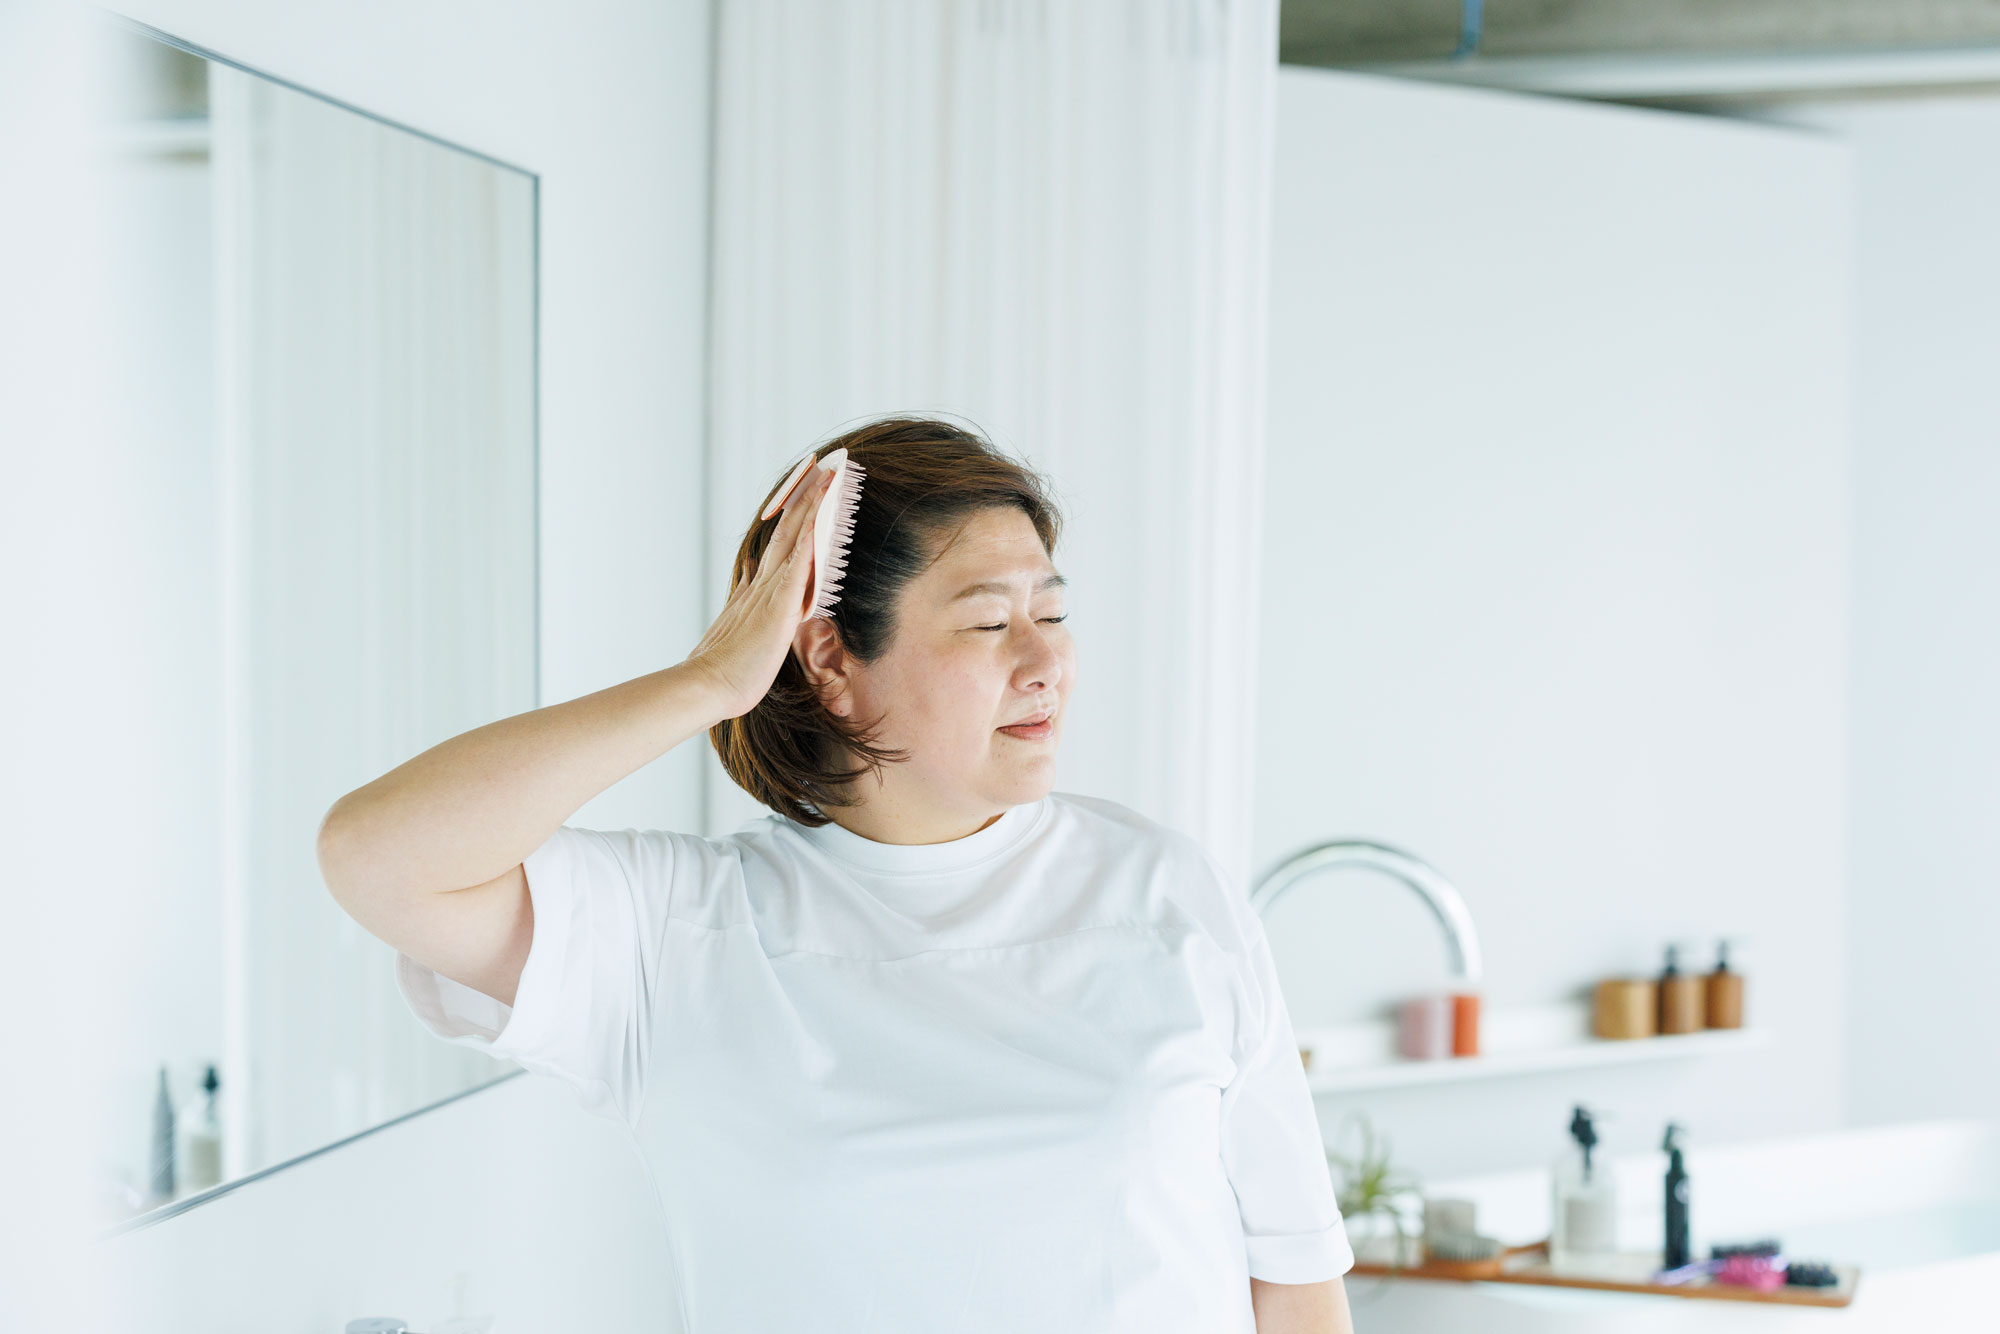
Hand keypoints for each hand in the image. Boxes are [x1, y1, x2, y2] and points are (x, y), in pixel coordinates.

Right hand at [684, 462, 833, 720]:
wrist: (709, 683)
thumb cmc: (727, 667)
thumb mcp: (737, 626)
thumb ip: (745, 598)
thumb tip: (750, 571)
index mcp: (756, 588)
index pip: (780, 543)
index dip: (795, 515)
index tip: (806, 490)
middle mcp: (764, 581)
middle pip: (788, 528)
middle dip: (806, 497)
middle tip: (821, 467)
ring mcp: (771, 589)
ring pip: (796, 536)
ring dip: (812, 505)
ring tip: (828, 476)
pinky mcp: (781, 603)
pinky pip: (800, 561)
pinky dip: (810, 535)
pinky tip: (821, 516)